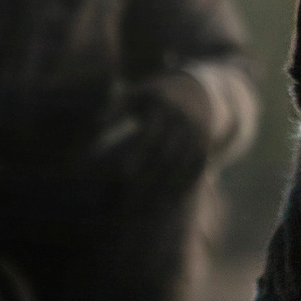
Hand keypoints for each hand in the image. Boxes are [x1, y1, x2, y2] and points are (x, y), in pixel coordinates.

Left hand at [98, 73, 216, 199]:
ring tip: (148, 207)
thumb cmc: (152, 99)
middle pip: (166, 154)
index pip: (150, 135)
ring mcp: (196, 133)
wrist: (193, 92)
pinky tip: (168, 202)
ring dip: (166, 187)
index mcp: (162, 107)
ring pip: (181, 165)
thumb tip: (96, 123)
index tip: (124, 174)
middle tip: (133, 197)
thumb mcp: (135, 95)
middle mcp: (183, 120)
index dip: (138, 154)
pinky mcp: (205, 145)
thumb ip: (115, 108)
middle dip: (150, 176)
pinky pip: (194, 170)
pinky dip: (182, 186)